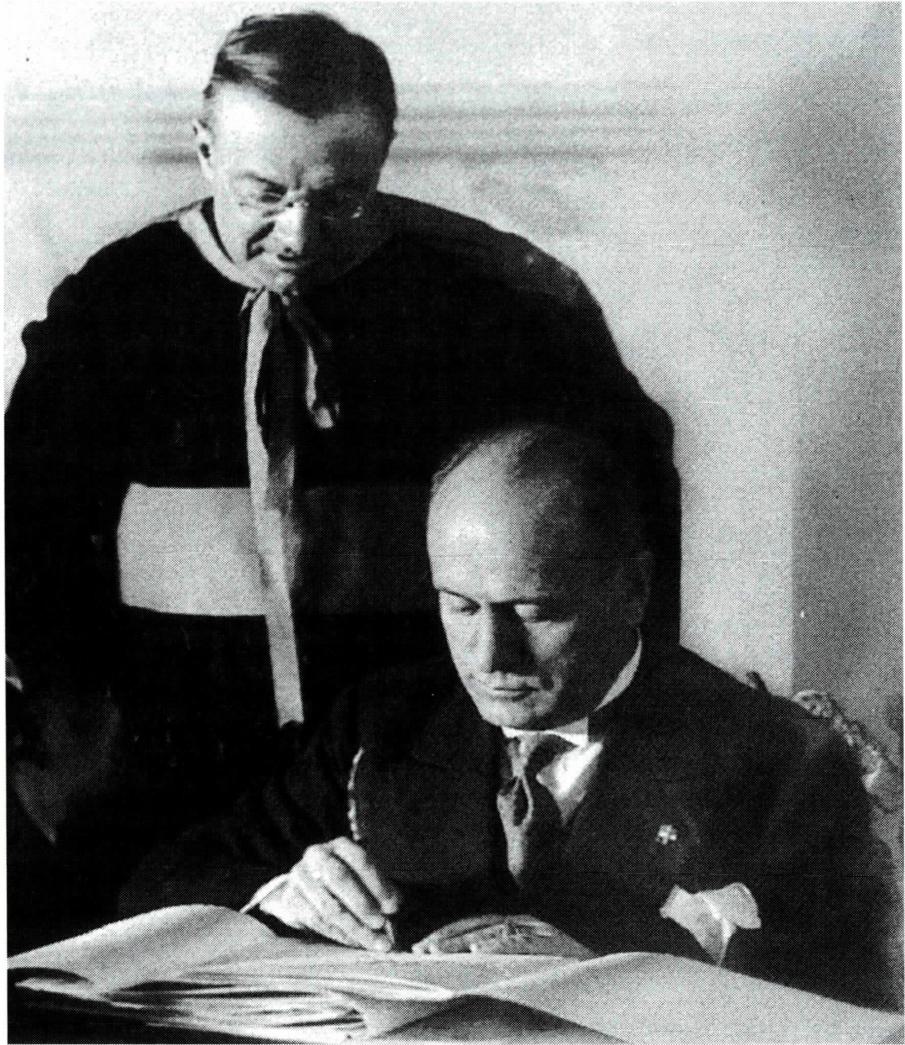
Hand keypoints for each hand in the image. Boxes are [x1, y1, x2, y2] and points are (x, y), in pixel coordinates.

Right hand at [256, 837, 399, 950]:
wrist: (305, 888)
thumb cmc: (344, 882)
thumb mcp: (363, 877)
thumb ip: (379, 889)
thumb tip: (394, 908)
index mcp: (339, 845)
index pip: (361, 860)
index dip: (378, 884)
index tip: (394, 907)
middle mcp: (317, 855)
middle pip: (339, 878)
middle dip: (362, 904)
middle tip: (381, 924)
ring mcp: (300, 876)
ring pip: (328, 905)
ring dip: (354, 927)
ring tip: (373, 942)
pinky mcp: (290, 899)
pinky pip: (316, 920)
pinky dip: (339, 934)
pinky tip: (355, 942)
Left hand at [412, 915, 593, 957]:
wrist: (614, 957)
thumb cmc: (577, 965)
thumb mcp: (540, 960)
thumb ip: (513, 960)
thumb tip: (480, 967)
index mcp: (520, 925)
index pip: (476, 925)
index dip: (449, 934)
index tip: (423, 947)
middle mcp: (524, 922)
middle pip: (476, 924)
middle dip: (444, 937)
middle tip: (417, 950)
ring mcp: (535, 929)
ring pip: (489, 930)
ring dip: (460, 939)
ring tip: (433, 951)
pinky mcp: (546, 940)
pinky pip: (515, 940)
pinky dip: (494, 943)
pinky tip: (474, 949)